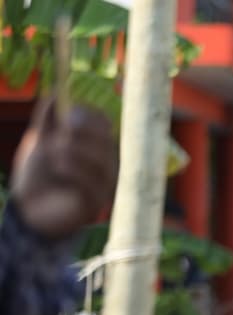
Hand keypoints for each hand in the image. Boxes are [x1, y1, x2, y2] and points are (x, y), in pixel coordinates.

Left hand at [10, 100, 116, 239]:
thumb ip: (48, 118)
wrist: (29, 209)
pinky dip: (73, 171)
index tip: (68, 112)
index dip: (88, 115)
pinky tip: (58, 169)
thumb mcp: (40, 141)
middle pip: (106, 140)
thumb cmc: (37, 175)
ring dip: (74, 152)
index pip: (103, 123)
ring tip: (54, 154)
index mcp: (93, 146)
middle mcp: (104, 164)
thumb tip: (57, 90)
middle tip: (61, 133)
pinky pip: (92, 183)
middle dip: (82, 133)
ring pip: (101, 160)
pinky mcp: (95, 203)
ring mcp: (102, 184)